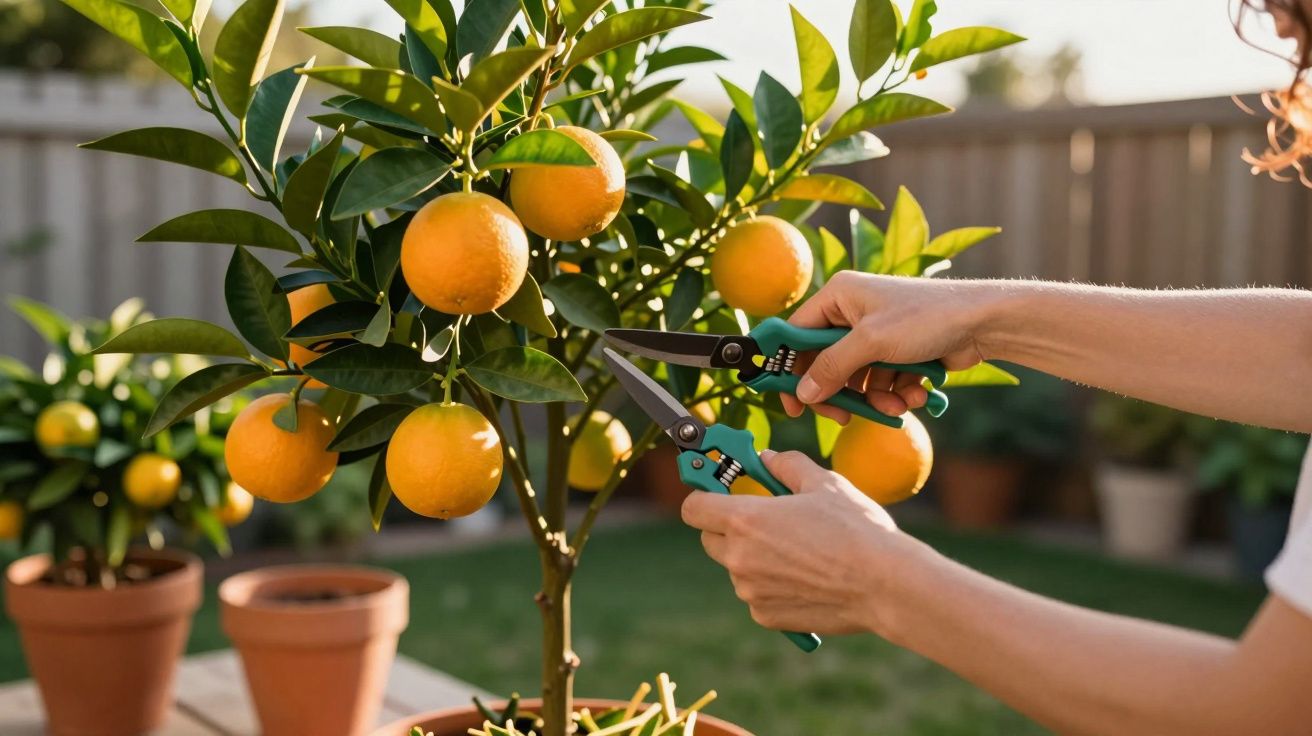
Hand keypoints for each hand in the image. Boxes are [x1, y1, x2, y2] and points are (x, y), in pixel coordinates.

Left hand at [680, 449, 924, 635]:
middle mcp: (739, 558)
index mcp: (745, 519)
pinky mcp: (766, 616)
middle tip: (764, 520)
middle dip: (728, 528)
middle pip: (710, 540)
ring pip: (736, 568)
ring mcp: (750, 591)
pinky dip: (771, 586)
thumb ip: (786, 465)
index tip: (718, 493)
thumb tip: (767, 458)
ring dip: (753, 558)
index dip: (703, 497)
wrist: (885, 585)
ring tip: (798, 551)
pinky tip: (806, 578)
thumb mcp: (823, 483)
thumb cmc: (856, 528)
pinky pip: (756, 594)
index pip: (693, 508)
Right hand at [782, 271, 993, 422]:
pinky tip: (915, 397)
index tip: (791, 401)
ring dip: (874, 398)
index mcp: (838, 296)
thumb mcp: (871, 341)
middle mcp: (853, 313)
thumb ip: (832, 367)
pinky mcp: (897, 353)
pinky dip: (894, 394)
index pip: (797, 334)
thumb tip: (803, 392)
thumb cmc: (926, 317)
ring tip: (895, 405)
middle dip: (839, 391)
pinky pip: (881, 382)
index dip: (789, 368)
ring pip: (856, 379)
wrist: (984, 322)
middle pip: (825, 362)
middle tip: (843, 416)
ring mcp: (876, 334)